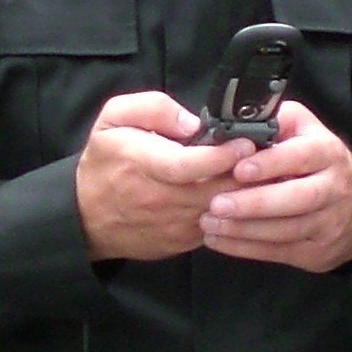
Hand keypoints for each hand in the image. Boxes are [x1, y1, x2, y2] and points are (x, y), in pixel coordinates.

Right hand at [75, 91, 250, 261]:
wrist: (86, 217)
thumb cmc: (105, 161)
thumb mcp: (113, 119)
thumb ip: (153, 108)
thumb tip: (193, 123)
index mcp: (142, 164)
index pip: (189, 165)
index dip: (222, 156)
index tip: (245, 144)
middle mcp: (159, 199)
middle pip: (214, 190)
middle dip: (245, 174)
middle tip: (265, 157)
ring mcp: (172, 225)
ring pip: (222, 212)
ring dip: (244, 195)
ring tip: (260, 175)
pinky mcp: (181, 243)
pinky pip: (216, 227)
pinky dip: (233, 213)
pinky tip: (242, 196)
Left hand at [198, 102, 351, 273]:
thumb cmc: (317, 163)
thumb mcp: (306, 132)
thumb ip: (279, 122)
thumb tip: (240, 118)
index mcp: (328, 152)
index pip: (301, 156)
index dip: (270, 164)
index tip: (238, 169)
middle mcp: (334, 187)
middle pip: (296, 198)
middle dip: (254, 203)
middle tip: (216, 204)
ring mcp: (330, 222)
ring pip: (287, 229)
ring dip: (244, 229)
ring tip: (208, 223)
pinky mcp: (319, 251)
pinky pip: (280, 251)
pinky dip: (246, 249)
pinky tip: (219, 241)